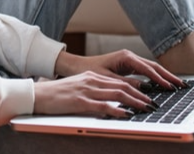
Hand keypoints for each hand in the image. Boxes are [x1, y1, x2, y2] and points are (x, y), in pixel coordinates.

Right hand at [32, 49, 185, 117]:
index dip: (138, 88)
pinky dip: (117, 110)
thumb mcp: (79, 89)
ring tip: (148, 108)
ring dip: (135, 102)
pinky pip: (103, 106)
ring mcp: (86, 90)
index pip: (120, 81)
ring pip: (117, 94)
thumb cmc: (57, 95)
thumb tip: (114, 102)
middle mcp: (92, 81)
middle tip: (155, 104)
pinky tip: (126, 115)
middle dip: (142, 95)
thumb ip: (96, 92)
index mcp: (93, 77)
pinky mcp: (80, 101)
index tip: (151, 96)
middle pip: (123, 86)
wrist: (38, 95)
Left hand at [55, 49, 185, 90]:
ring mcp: (130, 60)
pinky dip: (156, 77)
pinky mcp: (128, 65)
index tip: (171, 88)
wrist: (78, 66)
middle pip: (154, 66)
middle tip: (182, 86)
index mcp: (125, 57)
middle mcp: (130, 56)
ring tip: (178, 85)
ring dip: (164, 76)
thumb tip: (145, 89)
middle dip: (168, 76)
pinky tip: (164, 84)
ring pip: (151, 68)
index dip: (160, 79)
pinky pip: (146, 71)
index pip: (148, 69)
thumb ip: (126, 84)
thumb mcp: (108, 79)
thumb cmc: (90, 71)